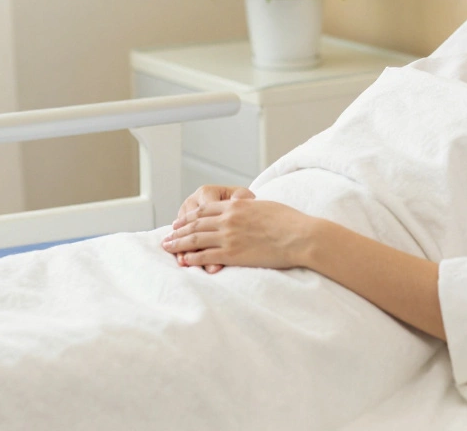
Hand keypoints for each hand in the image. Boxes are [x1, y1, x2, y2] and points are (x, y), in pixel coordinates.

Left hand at [162, 199, 320, 272]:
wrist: (300, 236)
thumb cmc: (290, 221)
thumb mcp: (265, 206)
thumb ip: (249, 208)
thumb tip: (244, 210)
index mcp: (236, 205)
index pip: (205, 209)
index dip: (189, 216)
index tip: (180, 221)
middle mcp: (228, 219)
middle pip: (195, 224)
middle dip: (178, 230)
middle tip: (166, 236)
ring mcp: (229, 236)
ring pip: (195, 239)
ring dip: (178, 244)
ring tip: (167, 248)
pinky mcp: (232, 254)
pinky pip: (205, 255)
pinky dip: (192, 258)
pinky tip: (183, 260)